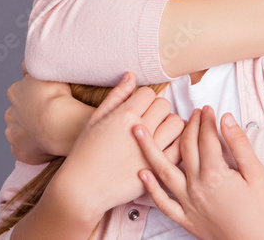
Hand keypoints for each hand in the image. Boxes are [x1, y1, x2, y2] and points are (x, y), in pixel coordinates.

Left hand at [5, 62, 91, 162]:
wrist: (60, 123)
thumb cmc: (56, 95)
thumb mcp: (44, 70)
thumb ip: (31, 66)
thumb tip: (24, 64)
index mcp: (14, 92)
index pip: (21, 91)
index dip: (34, 94)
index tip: (47, 97)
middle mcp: (10, 113)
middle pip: (18, 112)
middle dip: (29, 113)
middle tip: (48, 115)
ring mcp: (14, 134)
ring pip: (19, 131)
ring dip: (29, 131)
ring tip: (48, 131)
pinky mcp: (20, 152)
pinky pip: (24, 149)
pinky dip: (32, 148)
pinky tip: (44, 145)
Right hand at [52, 73, 184, 216]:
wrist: (83, 188)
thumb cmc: (86, 152)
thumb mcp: (95, 120)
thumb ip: (116, 96)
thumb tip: (131, 75)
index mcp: (124, 116)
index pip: (148, 93)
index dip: (144, 98)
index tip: (139, 106)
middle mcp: (140, 131)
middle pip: (164, 106)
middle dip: (158, 109)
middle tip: (150, 118)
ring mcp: (151, 152)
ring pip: (177, 124)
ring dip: (171, 124)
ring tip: (161, 130)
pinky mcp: (158, 170)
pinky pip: (180, 149)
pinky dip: (178, 144)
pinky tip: (169, 145)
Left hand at [135, 107, 263, 239]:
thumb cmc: (263, 213)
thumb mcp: (257, 175)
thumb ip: (240, 145)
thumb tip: (226, 118)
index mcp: (216, 174)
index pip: (206, 139)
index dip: (206, 121)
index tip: (207, 109)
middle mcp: (197, 187)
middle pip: (186, 149)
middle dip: (187, 127)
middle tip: (189, 113)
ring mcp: (188, 203)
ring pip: (164, 171)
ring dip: (149, 149)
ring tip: (137, 130)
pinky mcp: (185, 218)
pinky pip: (163, 203)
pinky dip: (151, 188)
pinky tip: (142, 173)